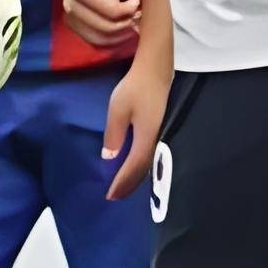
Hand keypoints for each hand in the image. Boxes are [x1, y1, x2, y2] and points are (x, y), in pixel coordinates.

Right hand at [59, 0, 139, 46]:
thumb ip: (118, 0)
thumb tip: (133, 19)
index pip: (110, 10)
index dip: (128, 11)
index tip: (137, 3)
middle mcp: (71, 6)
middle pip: (104, 27)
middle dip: (125, 26)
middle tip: (137, 18)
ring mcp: (69, 17)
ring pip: (98, 39)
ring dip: (119, 37)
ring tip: (131, 26)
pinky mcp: (71, 25)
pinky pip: (93, 40)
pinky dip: (110, 40)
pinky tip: (121, 31)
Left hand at [101, 59, 167, 200]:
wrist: (155, 70)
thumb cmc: (135, 88)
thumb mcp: (118, 109)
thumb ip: (114, 133)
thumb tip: (110, 157)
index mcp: (146, 137)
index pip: (134, 167)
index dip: (122, 182)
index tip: (110, 196)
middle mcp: (155, 139)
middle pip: (143, 170)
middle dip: (129, 185)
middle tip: (115, 197)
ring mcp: (158, 134)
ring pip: (147, 163)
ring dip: (134, 177)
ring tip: (121, 187)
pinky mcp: (156, 128)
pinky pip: (147, 154)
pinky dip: (138, 166)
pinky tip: (131, 166)